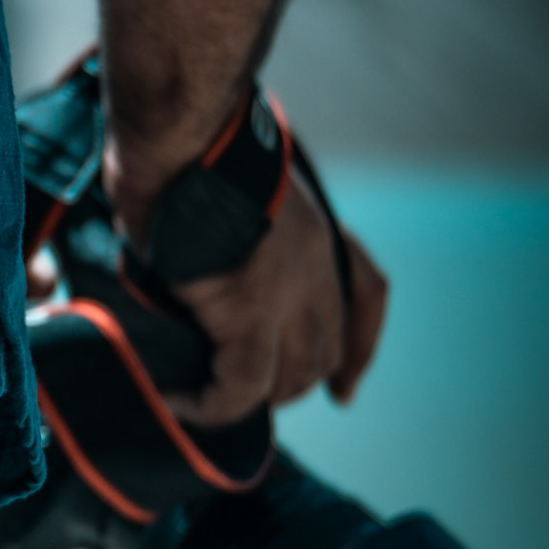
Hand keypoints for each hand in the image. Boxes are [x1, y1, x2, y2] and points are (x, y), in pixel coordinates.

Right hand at [104, 139, 388, 427]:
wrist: (180, 141)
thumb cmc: (186, 150)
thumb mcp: (233, 190)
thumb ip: (238, 231)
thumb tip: (202, 267)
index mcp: (316, 230)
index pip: (368, 293)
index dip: (360, 349)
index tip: (345, 389)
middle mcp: (317, 265)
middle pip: (326, 349)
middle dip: (292, 382)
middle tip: (242, 392)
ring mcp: (289, 292)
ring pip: (292, 376)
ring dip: (253, 398)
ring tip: (205, 398)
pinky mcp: (250, 312)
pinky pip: (242, 387)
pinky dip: (212, 406)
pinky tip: (180, 404)